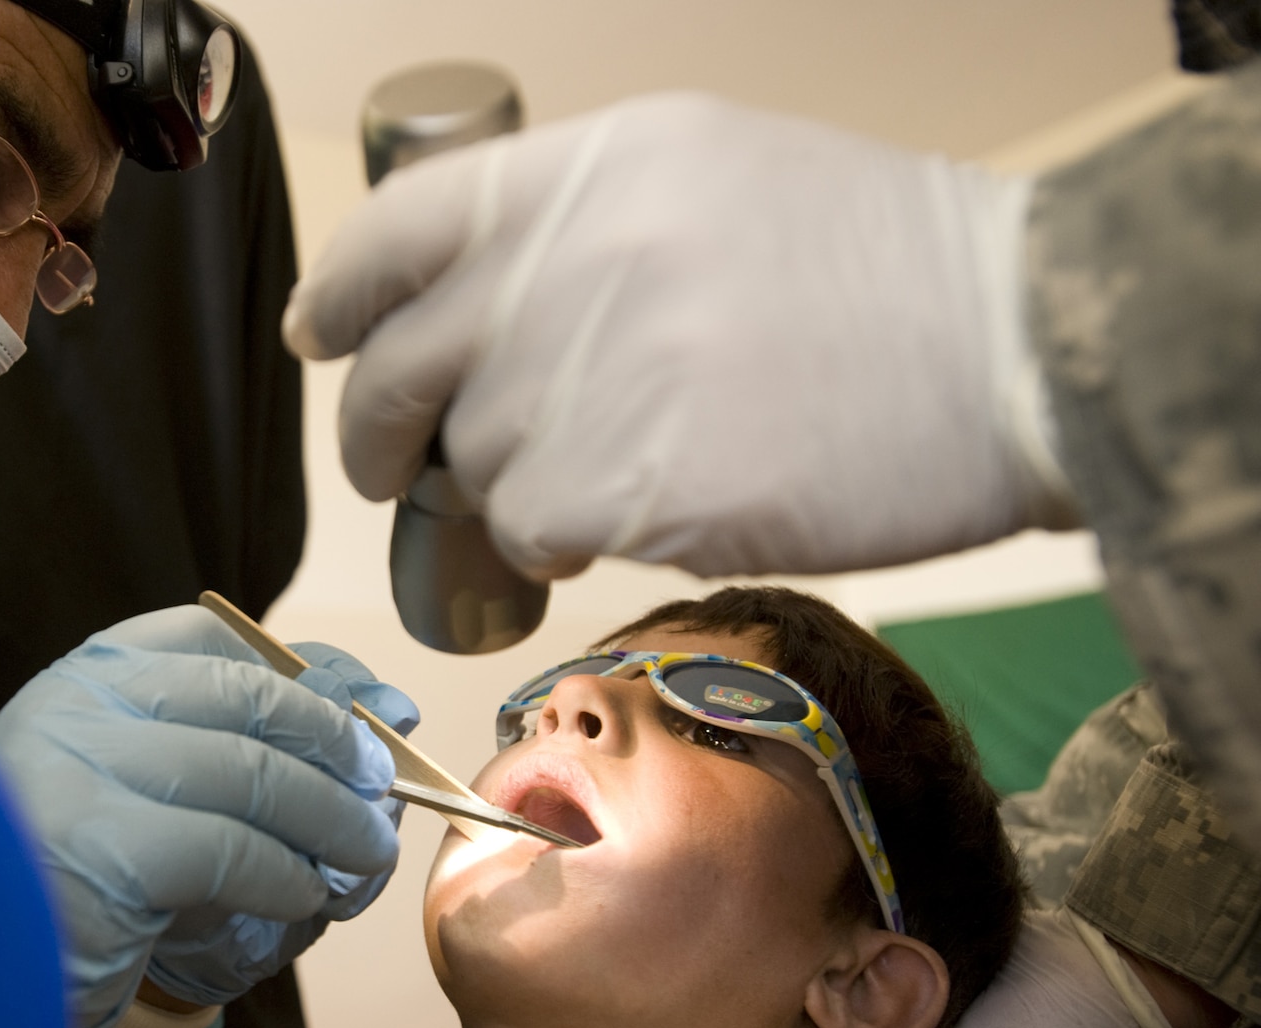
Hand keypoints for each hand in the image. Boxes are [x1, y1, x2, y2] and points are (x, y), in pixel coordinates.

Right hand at [0, 607, 399, 1027]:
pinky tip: (305, 900)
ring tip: (365, 857)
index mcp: (77, 680)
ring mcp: (82, 773)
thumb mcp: (123, 795)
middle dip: (336, 743)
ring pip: (255, 774)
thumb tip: (381, 712)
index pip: (209, 636)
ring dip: (334, 819)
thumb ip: (217, 750)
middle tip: (383, 789)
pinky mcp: (103, 853)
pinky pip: (235, 852)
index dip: (305, 670)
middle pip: (248, 697)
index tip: (364, 713)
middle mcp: (75, 708)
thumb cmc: (52, 887)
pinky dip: (289, 877)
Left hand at [284, 93, 1075, 579]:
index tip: (321, 336)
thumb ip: (580, 235)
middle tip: (392, 468)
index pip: (400, 228)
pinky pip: (529, 529)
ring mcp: (591, 370)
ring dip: (513, 487)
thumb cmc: (888, 278)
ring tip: (612, 472)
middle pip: (400, 367)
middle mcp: (569, 259)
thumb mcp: (716, 182)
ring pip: (474, 462)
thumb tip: (479, 320)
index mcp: (591, 171)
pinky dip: (558, 542)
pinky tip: (630, 515)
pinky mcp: (620, 481)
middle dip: (377, 434)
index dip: (342, 294)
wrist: (1020, 345)